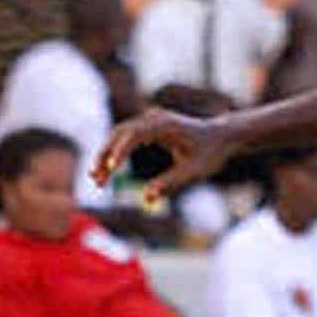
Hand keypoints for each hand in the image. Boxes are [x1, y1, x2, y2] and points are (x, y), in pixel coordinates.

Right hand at [92, 108, 233, 206]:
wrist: (222, 136)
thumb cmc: (211, 153)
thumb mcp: (195, 171)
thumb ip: (171, 182)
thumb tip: (147, 198)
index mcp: (165, 124)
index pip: (135, 134)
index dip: (121, 151)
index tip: (110, 169)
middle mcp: (154, 118)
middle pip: (120, 134)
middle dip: (105, 156)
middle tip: (95, 180)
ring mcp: (149, 120)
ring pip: (118, 136)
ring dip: (106, 156)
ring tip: (97, 180)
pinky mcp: (148, 127)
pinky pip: (125, 139)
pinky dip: (115, 153)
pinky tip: (107, 172)